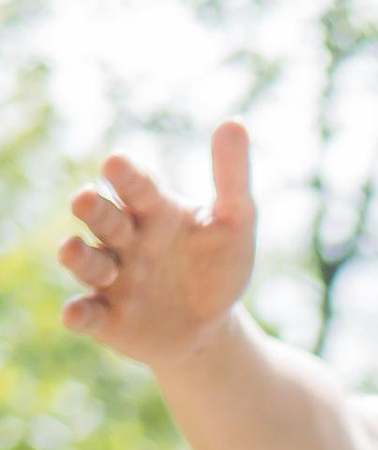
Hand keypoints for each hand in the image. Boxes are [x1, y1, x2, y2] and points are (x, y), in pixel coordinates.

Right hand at [60, 122, 257, 367]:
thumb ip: (232, 177)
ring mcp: (111, 278)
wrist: (210, 327)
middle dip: (94, 210)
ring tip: (71, 249)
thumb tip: (235, 122)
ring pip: (87, 261)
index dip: (126, 175)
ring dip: (78, 256)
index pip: (136, 186)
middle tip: (85, 199)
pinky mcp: (106, 317)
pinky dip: (78, 313)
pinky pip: (87, 313)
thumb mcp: (235, 224)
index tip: (115, 163)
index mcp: (153, 210)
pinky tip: (73, 315)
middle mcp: (125, 239)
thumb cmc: (218, 267)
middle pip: (103, 218)